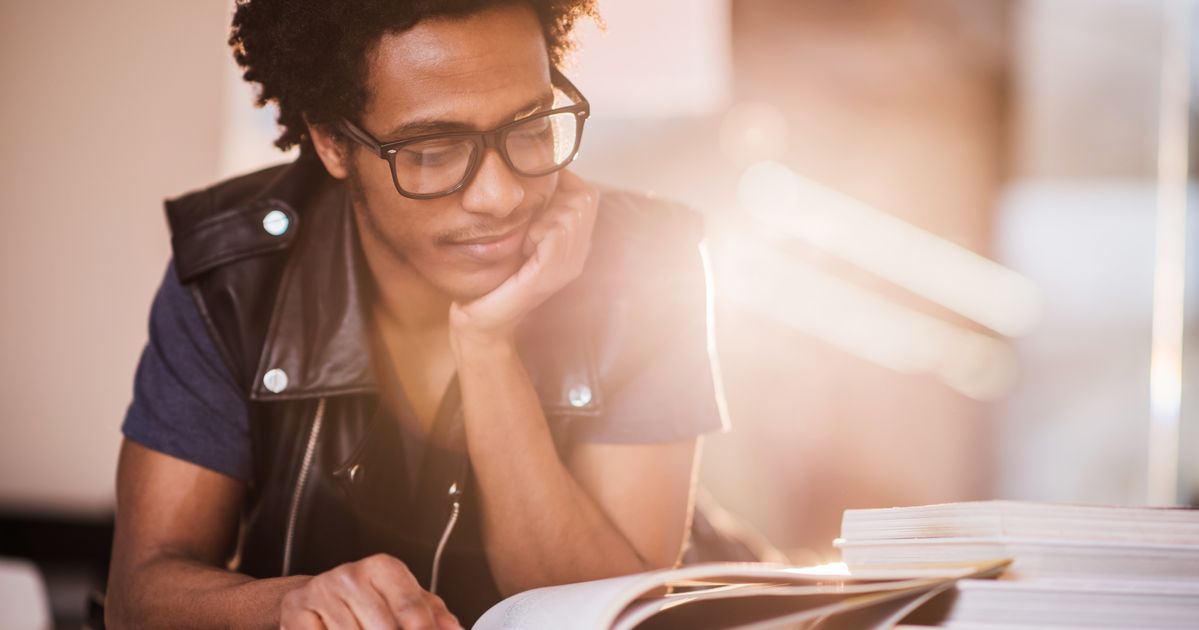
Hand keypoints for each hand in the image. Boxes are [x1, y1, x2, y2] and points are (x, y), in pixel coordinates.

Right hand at [279, 554, 461, 629]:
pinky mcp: (297, 611)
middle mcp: (352, 575)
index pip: (412, 607)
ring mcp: (322, 592)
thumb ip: (432, 614)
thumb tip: (455, 629)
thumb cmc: (366, 599)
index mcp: (384, 568)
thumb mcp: (402, 599)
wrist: (315, 596)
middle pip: (385, 628)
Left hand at [449, 169, 597, 347]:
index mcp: (573, 245)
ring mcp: (568, 267)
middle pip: (585, 197)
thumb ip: (533, 211)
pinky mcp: (548, 277)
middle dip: (555, 194)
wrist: (480, 323)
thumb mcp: (517, 235)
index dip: (564, 180)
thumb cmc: (493, 277)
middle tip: (530, 217)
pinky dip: (540, 229)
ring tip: (527, 234)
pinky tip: (526, 243)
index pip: (588, 194)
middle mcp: (578, 256)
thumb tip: (533, 170)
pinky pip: (557, 233)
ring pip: (573, 211)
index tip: (536, 185)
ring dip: (545, 213)